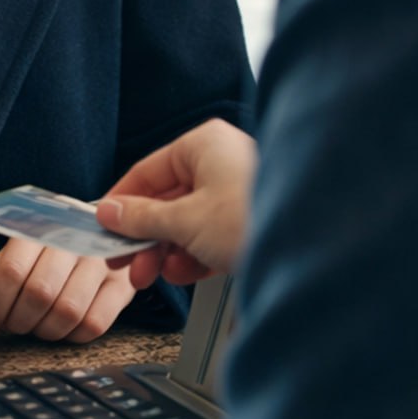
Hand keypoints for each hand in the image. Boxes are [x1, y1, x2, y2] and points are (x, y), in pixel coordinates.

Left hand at [0, 237, 135, 343]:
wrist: (107, 232)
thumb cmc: (54, 247)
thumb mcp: (23, 248)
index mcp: (42, 227)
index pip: (12, 271)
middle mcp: (74, 240)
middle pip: (39, 293)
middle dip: (18, 321)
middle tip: (11, 328)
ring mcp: (102, 261)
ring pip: (68, 311)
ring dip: (44, 331)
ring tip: (35, 329)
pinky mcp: (123, 285)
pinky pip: (95, 324)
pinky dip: (73, 337)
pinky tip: (63, 331)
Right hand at [96, 119, 256, 287]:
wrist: (315, 248)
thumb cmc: (255, 218)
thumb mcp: (186, 220)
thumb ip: (143, 217)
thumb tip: (110, 212)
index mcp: (202, 145)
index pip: (146, 171)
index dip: (121, 203)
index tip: (102, 227)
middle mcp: (219, 162)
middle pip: (166, 198)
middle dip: (144, 235)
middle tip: (125, 262)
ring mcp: (236, 191)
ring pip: (186, 220)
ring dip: (166, 250)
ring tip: (153, 273)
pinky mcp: (249, 220)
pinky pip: (209, 235)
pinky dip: (193, 255)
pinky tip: (183, 272)